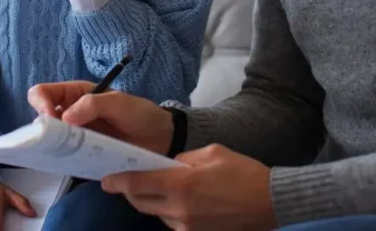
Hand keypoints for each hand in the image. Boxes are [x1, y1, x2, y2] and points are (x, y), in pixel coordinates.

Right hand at [28, 80, 173, 154]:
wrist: (160, 139)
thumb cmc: (140, 114)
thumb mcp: (120, 103)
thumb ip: (94, 104)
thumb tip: (64, 118)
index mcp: (76, 94)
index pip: (43, 92)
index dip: (40, 103)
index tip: (50, 119)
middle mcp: (70, 114)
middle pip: (41, 119)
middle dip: (43, 128)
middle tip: (57, 139)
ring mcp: (75, 137)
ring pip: (49, 141)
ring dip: (51, 147)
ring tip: (64, 152)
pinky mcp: (81, 156)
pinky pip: (63, 159)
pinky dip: (62, 161)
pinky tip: (71, 163)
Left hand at [101, 145, 277, 230]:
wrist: (270, 201)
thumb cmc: (243, 171)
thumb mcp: (211, 152)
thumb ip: (183, 159)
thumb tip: (167, 165)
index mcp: (181, 184)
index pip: (137, 185)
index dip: (118, 182)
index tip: (106, 179)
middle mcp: (179, 209)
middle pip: (140, 202)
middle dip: (131, 191)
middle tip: (128, 180)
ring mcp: (186, 226)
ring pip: (156, 213)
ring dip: (152, 201)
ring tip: (161, 187)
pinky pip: (172, 222)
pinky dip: (169, 210)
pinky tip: (181, 199)